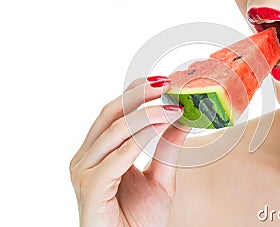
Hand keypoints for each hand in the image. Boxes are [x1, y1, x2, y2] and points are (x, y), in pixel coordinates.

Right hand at [70, 76, 189, 226]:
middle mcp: (86, 158)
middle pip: (110, 114)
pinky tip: (163, 126)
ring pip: (115, 131)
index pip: (114, 112)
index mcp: (98, 152)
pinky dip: (141, 139)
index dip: (136, 92)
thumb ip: (167, 150)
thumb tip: (181, 120)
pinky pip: (117, 157)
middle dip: (139, 95)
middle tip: (167, 84)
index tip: (164, 81)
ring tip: (173, 108)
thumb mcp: (159, 179)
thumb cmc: (138, 221)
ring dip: (146, 115)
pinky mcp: (90, 188)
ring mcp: (84, 172)